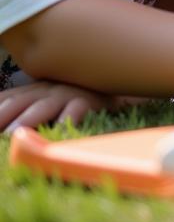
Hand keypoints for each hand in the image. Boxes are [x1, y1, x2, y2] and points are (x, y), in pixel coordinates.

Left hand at [0, 81, 118, 131]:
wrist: (114, 88)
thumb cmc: (73, 99)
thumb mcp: (45, 100)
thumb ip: (23, 108)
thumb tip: (5, 126)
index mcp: (32, 90)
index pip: (5, 99)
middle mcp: (46, 89)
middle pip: (19, 102)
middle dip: (2, 116)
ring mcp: (67, 94)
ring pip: (43, 106)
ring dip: (27, 119)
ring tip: (13, 134)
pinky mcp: (88, 100)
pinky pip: (76, 110)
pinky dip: (67, 120)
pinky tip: (60, 130)